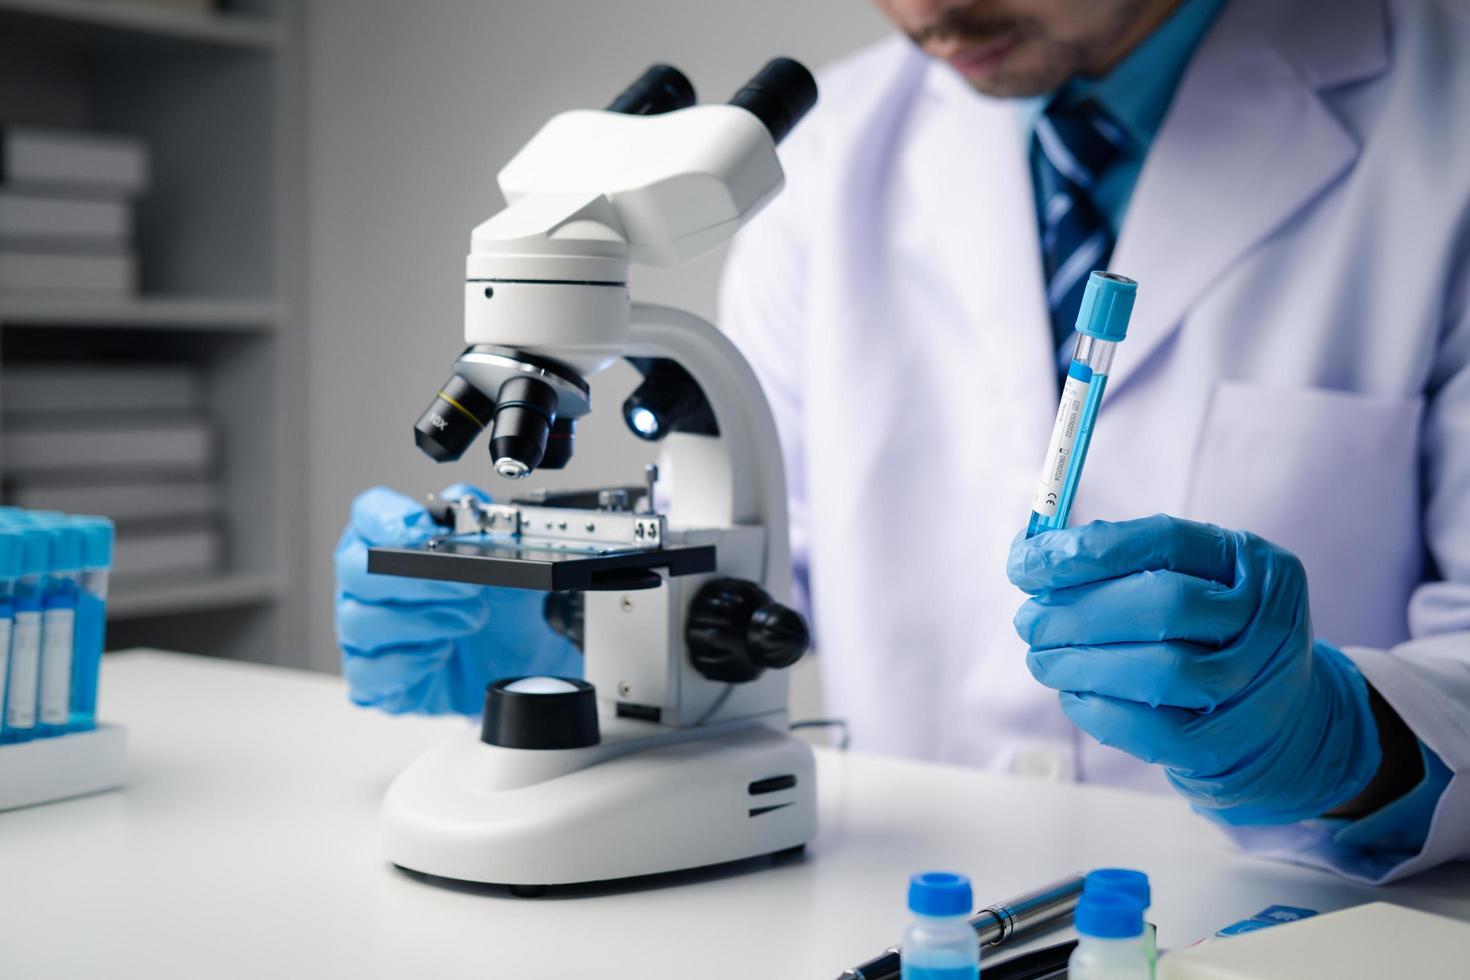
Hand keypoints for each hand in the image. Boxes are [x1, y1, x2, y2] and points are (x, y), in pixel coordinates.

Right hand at [334, 484, 581, 714]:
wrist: (514, 662)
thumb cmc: (497, 607)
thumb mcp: (509, 563)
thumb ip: (485, 524)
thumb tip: (464, 500)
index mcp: (390, 543)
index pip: (368, 515)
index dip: (387, 517)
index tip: (421, 528)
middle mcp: (367, 585)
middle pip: (355, 570)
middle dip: (416, 578)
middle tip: (469, 586)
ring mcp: (365, 634)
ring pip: (359, 623)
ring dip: (421, 622)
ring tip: (469, 620)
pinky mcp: (374, 679)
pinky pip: (368, 674)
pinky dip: (407, 665)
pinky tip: (439, 655)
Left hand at [1008, 514, 1380, 824]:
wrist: (1276, 726)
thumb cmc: (1209, 638)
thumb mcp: (1190, 582)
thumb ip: (1120, 562)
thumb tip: (1030, 555)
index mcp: (1258, 567)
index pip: (1167, 541)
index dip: (1088, 550)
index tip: (1025, 562)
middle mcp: (1269, 624)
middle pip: (1165, 605)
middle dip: (1079, 611)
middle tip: (1028, 620)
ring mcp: (1256, 690)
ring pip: (1159, 671)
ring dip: (1080, 662)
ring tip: (1040, 658)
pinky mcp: (1226, 748)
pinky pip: (1151, 729)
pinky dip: (1096, 709)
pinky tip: (1071, 694)